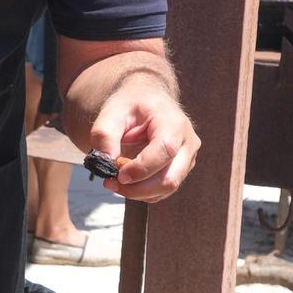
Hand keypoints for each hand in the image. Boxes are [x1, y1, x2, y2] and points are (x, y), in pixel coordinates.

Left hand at [91, 82, 198, 201]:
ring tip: (114, 180)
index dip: (141, 169)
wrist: (147, 101)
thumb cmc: (131, 105)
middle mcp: (187, 143)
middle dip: (137, 189)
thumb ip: (105, 135)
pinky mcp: (179, 170)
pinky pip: (162, 191)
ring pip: (166, 189)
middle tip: (110, 182)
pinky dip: (142, 192)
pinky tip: (126, 180)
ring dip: (137, 192)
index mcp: (174, 124)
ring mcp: (186, 158)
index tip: (117, 174)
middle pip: (169, 179)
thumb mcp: (112, 112)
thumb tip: (105, 161)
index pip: (165, 152)